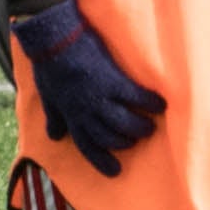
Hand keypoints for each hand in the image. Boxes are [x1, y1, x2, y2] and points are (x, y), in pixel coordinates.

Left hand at [11, 0, 167, 176]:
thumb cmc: (50, 65)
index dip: (100, 160)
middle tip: (135, 141)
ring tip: (149, 128)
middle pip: (109, 136)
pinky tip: (160, 104)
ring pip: (124, 122)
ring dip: (139, 127)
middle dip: (124, 142)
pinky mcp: (112, 80)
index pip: (87, 145)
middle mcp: (86, 111)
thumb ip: (54, 117)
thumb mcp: (48, 96)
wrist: (54, 37)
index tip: (115, 171)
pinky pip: (135, 97)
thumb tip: (54, 137)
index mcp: (70, 115)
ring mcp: (99, 96)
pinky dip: (149, 102)